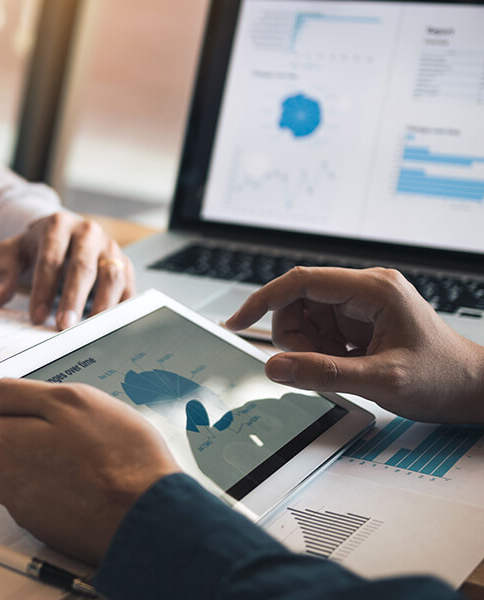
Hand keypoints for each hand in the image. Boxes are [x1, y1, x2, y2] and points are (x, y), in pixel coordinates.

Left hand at [0, 213, 133, 330]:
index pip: (51, 259)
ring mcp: (110, 247)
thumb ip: (3, 272)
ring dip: (102, 304)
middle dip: (73, 299)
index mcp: (58, 225)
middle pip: (83, 267)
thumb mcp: (12, 252)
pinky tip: (109, 326)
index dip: (44, 290)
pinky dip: (120, 307)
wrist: (62, 234)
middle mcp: (88, 232)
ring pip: (112, 274)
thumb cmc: (37, 247)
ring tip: (90, 329)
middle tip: (63, 327)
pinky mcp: (125, 264)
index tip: (37, 316)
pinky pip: (128, 286)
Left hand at [0, 379, 179, 564]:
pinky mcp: (44, 528)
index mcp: (2, 446)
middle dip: (22, 430)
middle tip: (65, 425)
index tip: (3, 401)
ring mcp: (23, 508)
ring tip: (86, 453)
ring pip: (21, 470)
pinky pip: (41, 494)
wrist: (148, 520)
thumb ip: (16, 393)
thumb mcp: (69, 399)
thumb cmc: (118, 459)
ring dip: (44, 457)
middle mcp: (3, 482)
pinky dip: (58, 483)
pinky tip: (89, 478)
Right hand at [226, 267, 483, 422]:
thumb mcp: (382, 381)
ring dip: (308, 349)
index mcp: (373, 289)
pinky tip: (346, 367)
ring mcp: (361, 305)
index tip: (237, 322)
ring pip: (304, 319)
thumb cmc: (443, 379)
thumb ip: (325, 374)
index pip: (301, 282)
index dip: (263, 300)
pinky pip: (318, 333)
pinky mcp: (359, 322)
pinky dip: (320, 354)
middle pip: (297, 302)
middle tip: (315, 366)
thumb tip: (276, 367)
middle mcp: (365, 290)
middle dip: (295, 338)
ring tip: (340, 369)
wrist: (473, 390)